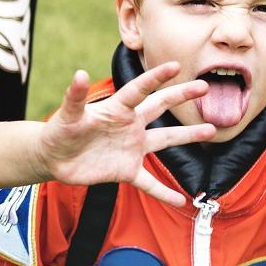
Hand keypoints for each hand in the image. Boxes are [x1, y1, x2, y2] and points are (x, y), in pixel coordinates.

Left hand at [38, 62, 214, 206]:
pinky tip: (181, 200)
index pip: (139, 90)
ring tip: (211, 130)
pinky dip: (164, 192)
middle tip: (204, 86)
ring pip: (165, 140)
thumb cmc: (59, 131)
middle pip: (159, 107)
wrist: (53, 158)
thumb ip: (74, 96)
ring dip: (187, 135)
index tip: (175, 65)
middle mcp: (129, 126)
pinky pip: (150, 183)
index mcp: (117, 109)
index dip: (156, 77)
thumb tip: (79, 72)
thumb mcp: (68, 115)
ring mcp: (131, 148)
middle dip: (181, 95)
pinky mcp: (126, 171)